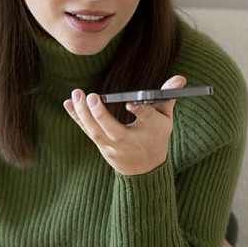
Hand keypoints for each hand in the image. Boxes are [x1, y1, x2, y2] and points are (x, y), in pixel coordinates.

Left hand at [63, 75, 186, 175]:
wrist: (145, 168)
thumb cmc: (155, 136)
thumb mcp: (165, 118)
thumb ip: (167, 96)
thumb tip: (180, 79)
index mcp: (151, 130)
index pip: (146, 119)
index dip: (140, 111)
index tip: (131, 103)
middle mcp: (130, 141)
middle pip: (113, 129)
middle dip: (100, 114)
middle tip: (91, 96)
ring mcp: (113, 146)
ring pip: (95, 132)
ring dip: (83, 113)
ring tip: (76, 94)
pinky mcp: (102, 145)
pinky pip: (87, 131)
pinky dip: (76, 118)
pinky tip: (68, 103)